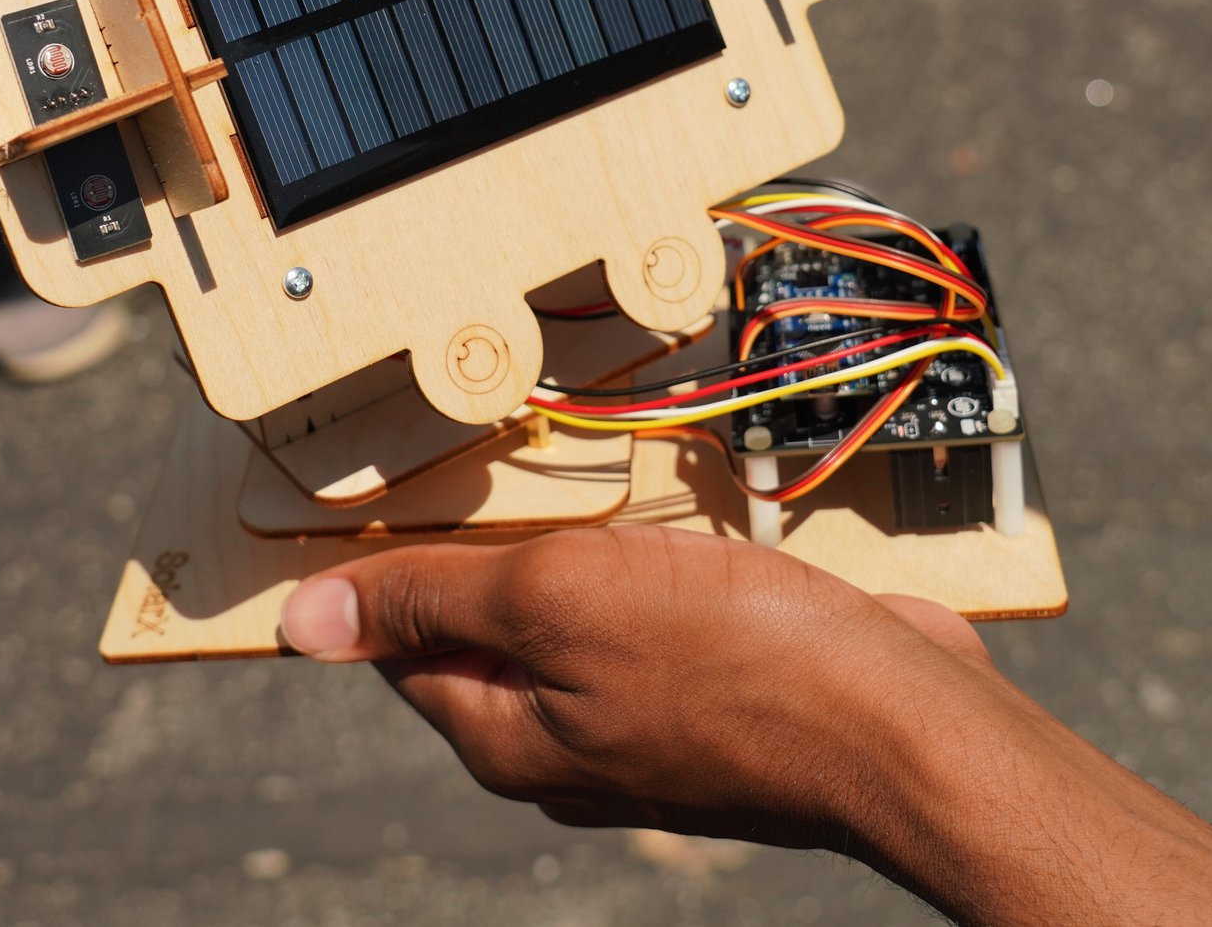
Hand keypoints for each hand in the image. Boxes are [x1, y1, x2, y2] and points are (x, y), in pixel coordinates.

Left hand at [280, 524, 988, 851]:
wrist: (908, 725)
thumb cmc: (742, 664)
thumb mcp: (557, 601)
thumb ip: (431, 601)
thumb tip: (302, 623)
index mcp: (506, 737)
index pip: (400, 646)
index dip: (388, 563)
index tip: (394, 484)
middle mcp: (570, 746)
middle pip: (490, 632)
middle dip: (493, 547)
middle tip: (507, 465)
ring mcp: (651, 728)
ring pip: (582, 621)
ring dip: (586, 550)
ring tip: (604, 490)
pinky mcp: (723, 697)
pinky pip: (661, 621)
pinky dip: (659, 569)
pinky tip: (683, 529)